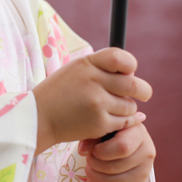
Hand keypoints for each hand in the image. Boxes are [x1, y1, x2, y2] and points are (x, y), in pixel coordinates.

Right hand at [32, 48, 151, 153]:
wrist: (38, 118)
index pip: (121, 58)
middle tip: (143, 94)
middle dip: (143, 91)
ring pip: (130, 106)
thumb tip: (132, 74)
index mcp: (86, 65)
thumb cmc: (57, 93)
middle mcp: (93, 81)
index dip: (130, 66)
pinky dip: (125, 122)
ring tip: (111, 109)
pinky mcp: (99, 123)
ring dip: (126, 108)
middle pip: (134, 85)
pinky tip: (115, 120)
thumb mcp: (73, 70)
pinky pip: (126, 122)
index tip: (129, 73)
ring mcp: (97, 103)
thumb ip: (100, 68)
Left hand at [78, 122, 155, 181]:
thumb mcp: (102, 127)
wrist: (125, 140)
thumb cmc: (112, 132)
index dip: (102, 152)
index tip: (94, 150)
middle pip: (117, 167)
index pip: (122, 147)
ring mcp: (145, 171)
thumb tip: (83, 151)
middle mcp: (147, 153)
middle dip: (95, 165)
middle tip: (88, 159)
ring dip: (96, 178)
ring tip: (90, 169)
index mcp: (138, 134)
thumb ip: (92, 136)